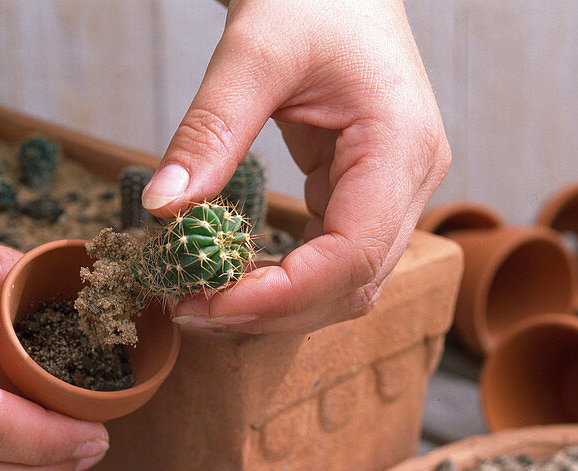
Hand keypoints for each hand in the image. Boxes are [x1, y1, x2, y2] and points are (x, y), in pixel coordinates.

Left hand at [142, 0, 450, 333]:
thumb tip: (162, 208)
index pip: (352, 255)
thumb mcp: (252, 51)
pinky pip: (333, 261)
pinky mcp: (371, 197)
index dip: (282, 296)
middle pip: (353, 285)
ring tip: (205, 299)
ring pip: (347, 285)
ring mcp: (399, 193)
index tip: (209, 303)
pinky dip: (286, 280)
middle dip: (272, 311)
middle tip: (191, 309)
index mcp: (402, 145)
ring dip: (278, 306)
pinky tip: (235, 277)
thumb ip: (209, 132)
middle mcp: (414, 180)